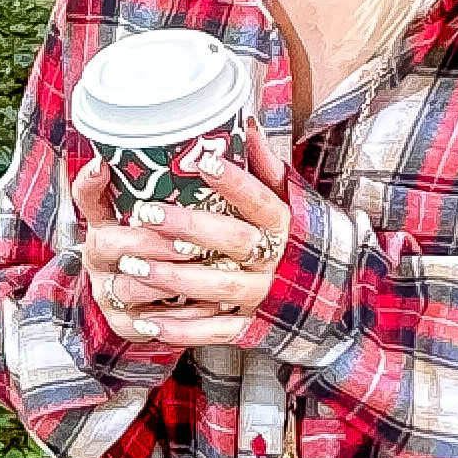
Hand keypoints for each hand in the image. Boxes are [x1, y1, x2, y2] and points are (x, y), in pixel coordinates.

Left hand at [76, 136, 294, 354]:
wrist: (324, 295)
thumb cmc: (294, 239)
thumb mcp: (288, 200)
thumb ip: (265, 168)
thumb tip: (246, 125)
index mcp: (284, 226)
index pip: (261, 201)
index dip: (234, 182)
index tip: (202, 161)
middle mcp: (274, 261)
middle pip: (233, 241)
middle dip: (188, 228)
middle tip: (147, 213)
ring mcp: (262, 296)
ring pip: (217, 287)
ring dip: (173, 278)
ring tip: (133, 265)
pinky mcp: (249, 326)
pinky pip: (214, 331)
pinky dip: (180, 329)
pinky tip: (148, 322)